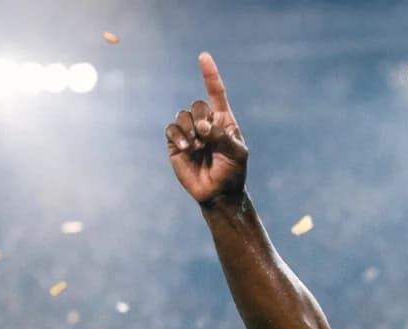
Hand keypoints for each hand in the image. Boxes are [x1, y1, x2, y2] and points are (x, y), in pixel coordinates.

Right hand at [166, 53, 248, 205]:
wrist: (218, 193)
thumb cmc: (232, 172)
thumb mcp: (237, 153)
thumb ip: (223, 136)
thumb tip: (204, 127)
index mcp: (223, 120)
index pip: (216, 93)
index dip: (210, 75)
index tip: (203, 57)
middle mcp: (205, 123)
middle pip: (197, 105)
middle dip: (201, 118)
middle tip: (206, 135)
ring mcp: (190, 133)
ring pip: (182, 116)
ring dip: (190, 129)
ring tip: (197, 147)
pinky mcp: (176, 144)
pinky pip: (171, 130)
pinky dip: (179, 136)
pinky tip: (188, 149)